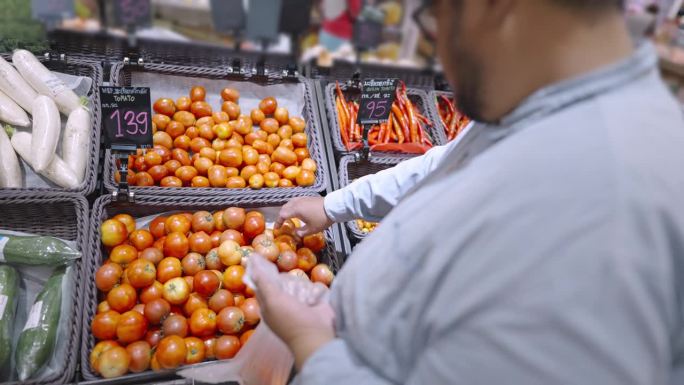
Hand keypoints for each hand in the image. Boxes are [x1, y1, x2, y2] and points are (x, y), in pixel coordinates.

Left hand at [250, 254, 334, 370]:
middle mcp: (284, 302)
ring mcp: (301, 301)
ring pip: (302, 281)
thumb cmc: (291, 320)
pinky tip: (315, 303)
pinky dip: (317, 293)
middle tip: (292, 295)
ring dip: (305, 290)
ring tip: (306, 302)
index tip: (269, 264)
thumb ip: (262, 281)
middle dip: (291, 284)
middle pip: (286, 279)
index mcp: (269, 304)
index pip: (264, 283)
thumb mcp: (272, 300)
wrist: (317, 336)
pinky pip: (316, 286)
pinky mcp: (316, 300)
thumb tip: (251, 262)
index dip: (265, 274)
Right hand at [275, 196, 333, 236]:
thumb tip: (295, 234)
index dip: (278, 222)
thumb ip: (301, 233)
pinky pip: (295, 201)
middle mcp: (296, 203)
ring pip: (289, 203)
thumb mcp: (311, 230)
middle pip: (284, 208)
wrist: (333, 207)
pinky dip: (292, 206)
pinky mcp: (307, 197)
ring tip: (287, 217)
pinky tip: (296, 210)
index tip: (277, 228)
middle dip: (281, 216)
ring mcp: (302, 198)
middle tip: (281, 223)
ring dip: (286, 210)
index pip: (282, 215)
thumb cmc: (321, 219)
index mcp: (295, 210)